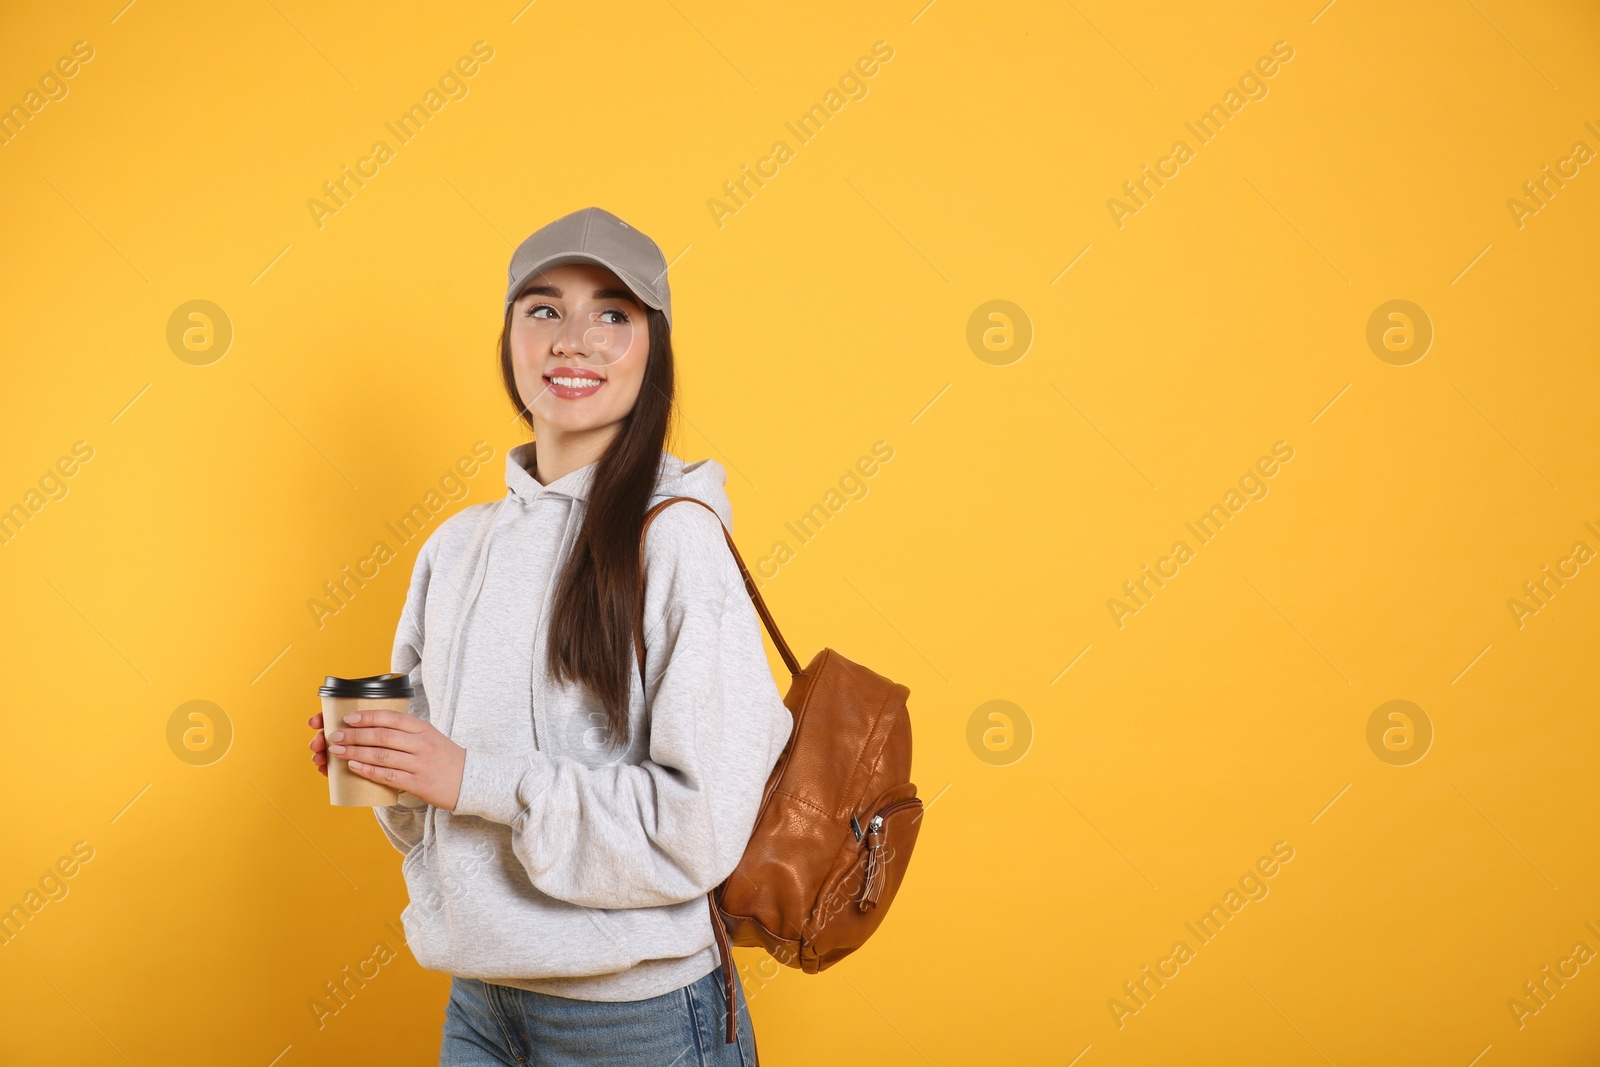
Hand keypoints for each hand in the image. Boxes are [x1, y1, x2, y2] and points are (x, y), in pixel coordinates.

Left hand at [310, 709, 465, 810]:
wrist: (471, 780)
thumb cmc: (445, 759)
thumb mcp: (430, 737)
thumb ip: (407, 732)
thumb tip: (374, 727)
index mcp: (423, 729)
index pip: (392, 718)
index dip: (368, 716)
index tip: (348, 718)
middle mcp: (421, 744)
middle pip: (382, 736)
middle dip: (355, 735)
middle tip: (335, 736)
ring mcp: (420, 764)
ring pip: (382, 755)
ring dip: (356, 752)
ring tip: (338, 751)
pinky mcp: (419, 783)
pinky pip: (388, 776)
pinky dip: (368, 771)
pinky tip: (354, 767)